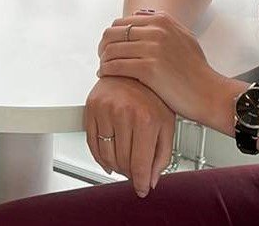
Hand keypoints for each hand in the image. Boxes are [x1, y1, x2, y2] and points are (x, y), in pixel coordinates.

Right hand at [84, 76, 174, 197]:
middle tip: (136, 173)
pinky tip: (110, 159)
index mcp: (146, 119)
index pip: (139, 164)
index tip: (142, 189)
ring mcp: (105, 110)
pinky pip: (91, 143)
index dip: (141, 182)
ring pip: (106, 155)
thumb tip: (151, 181)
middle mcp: (123, 114)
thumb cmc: (153, 95)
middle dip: (130, 173)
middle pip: (122, 162)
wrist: (134, 68)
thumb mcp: (167, 124)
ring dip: (116, 166)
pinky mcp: (91, 107)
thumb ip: (162, 155)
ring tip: (125, 164)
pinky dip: (100, 156)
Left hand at [97, 11, 229, 125]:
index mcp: (162, 20)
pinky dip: (106, 71)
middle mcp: (157, 30)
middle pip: (113, 33)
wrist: (208, 93)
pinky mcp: (148, 68)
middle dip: (103, 46)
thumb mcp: (183, 37)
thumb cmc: (196, 69)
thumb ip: (162, 23)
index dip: (111, 35)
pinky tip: (105, 77)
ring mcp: (152, 49)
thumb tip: (139, 14)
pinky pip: (115, 66)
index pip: (122, 22)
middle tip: (103, 58)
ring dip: (103, 60)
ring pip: (112, 50)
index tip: (109, 47)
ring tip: (103, 69)